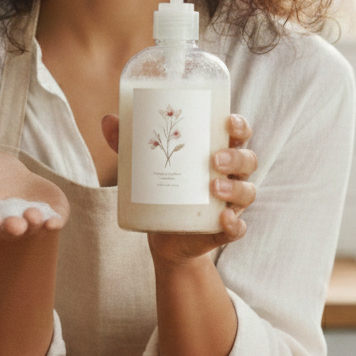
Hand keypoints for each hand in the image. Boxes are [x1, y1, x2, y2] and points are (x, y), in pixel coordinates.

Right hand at [0, 145, 69, 238]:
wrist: (17, 177)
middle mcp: (5, 223)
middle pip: (7, 231)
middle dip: (11, 229)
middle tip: (15, 225)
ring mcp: (28, 223)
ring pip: (31, 229)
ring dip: (33, 225)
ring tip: (34, 216)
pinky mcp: (49, 217)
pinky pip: (52, 223)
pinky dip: (54, 223)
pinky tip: (56, 221)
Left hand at [101, 113, 257, 262]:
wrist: (164, 236)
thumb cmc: (162, 187)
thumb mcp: (145, 164)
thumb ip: (129, 142)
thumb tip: (108, 119)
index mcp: (218, 152)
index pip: (239, 134)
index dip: (239, 126)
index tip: (227, 121)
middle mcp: (231, 176)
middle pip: (248, 160)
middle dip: (235, 157)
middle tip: (214, 159)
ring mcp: (230, 204)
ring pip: (247, 191)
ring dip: (235, 188)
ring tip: (213, 186)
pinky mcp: (223, 230)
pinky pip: (239, 228)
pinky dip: (235, 224)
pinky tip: (224, 219)